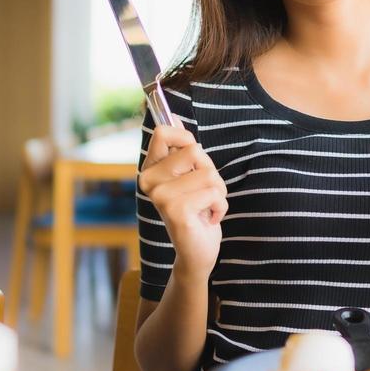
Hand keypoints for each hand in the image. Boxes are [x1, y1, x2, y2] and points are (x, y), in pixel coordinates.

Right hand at [138, 123, 226, 279]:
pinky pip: (214, 193)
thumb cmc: (197, 210)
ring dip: (218, 191)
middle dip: (210, 171)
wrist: (197, 252)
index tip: (194, 156)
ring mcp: (160, 196)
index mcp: (150, 169)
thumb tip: (172, 118)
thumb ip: (181, 151)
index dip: (185, 138)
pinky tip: (208, 219)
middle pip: (194, 150)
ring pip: (208, 173)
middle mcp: (149, 181)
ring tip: (206, 206)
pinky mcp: (175, 211)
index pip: (163, 133)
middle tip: (203, 193)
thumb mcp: (190, 176)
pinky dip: (220, 206)